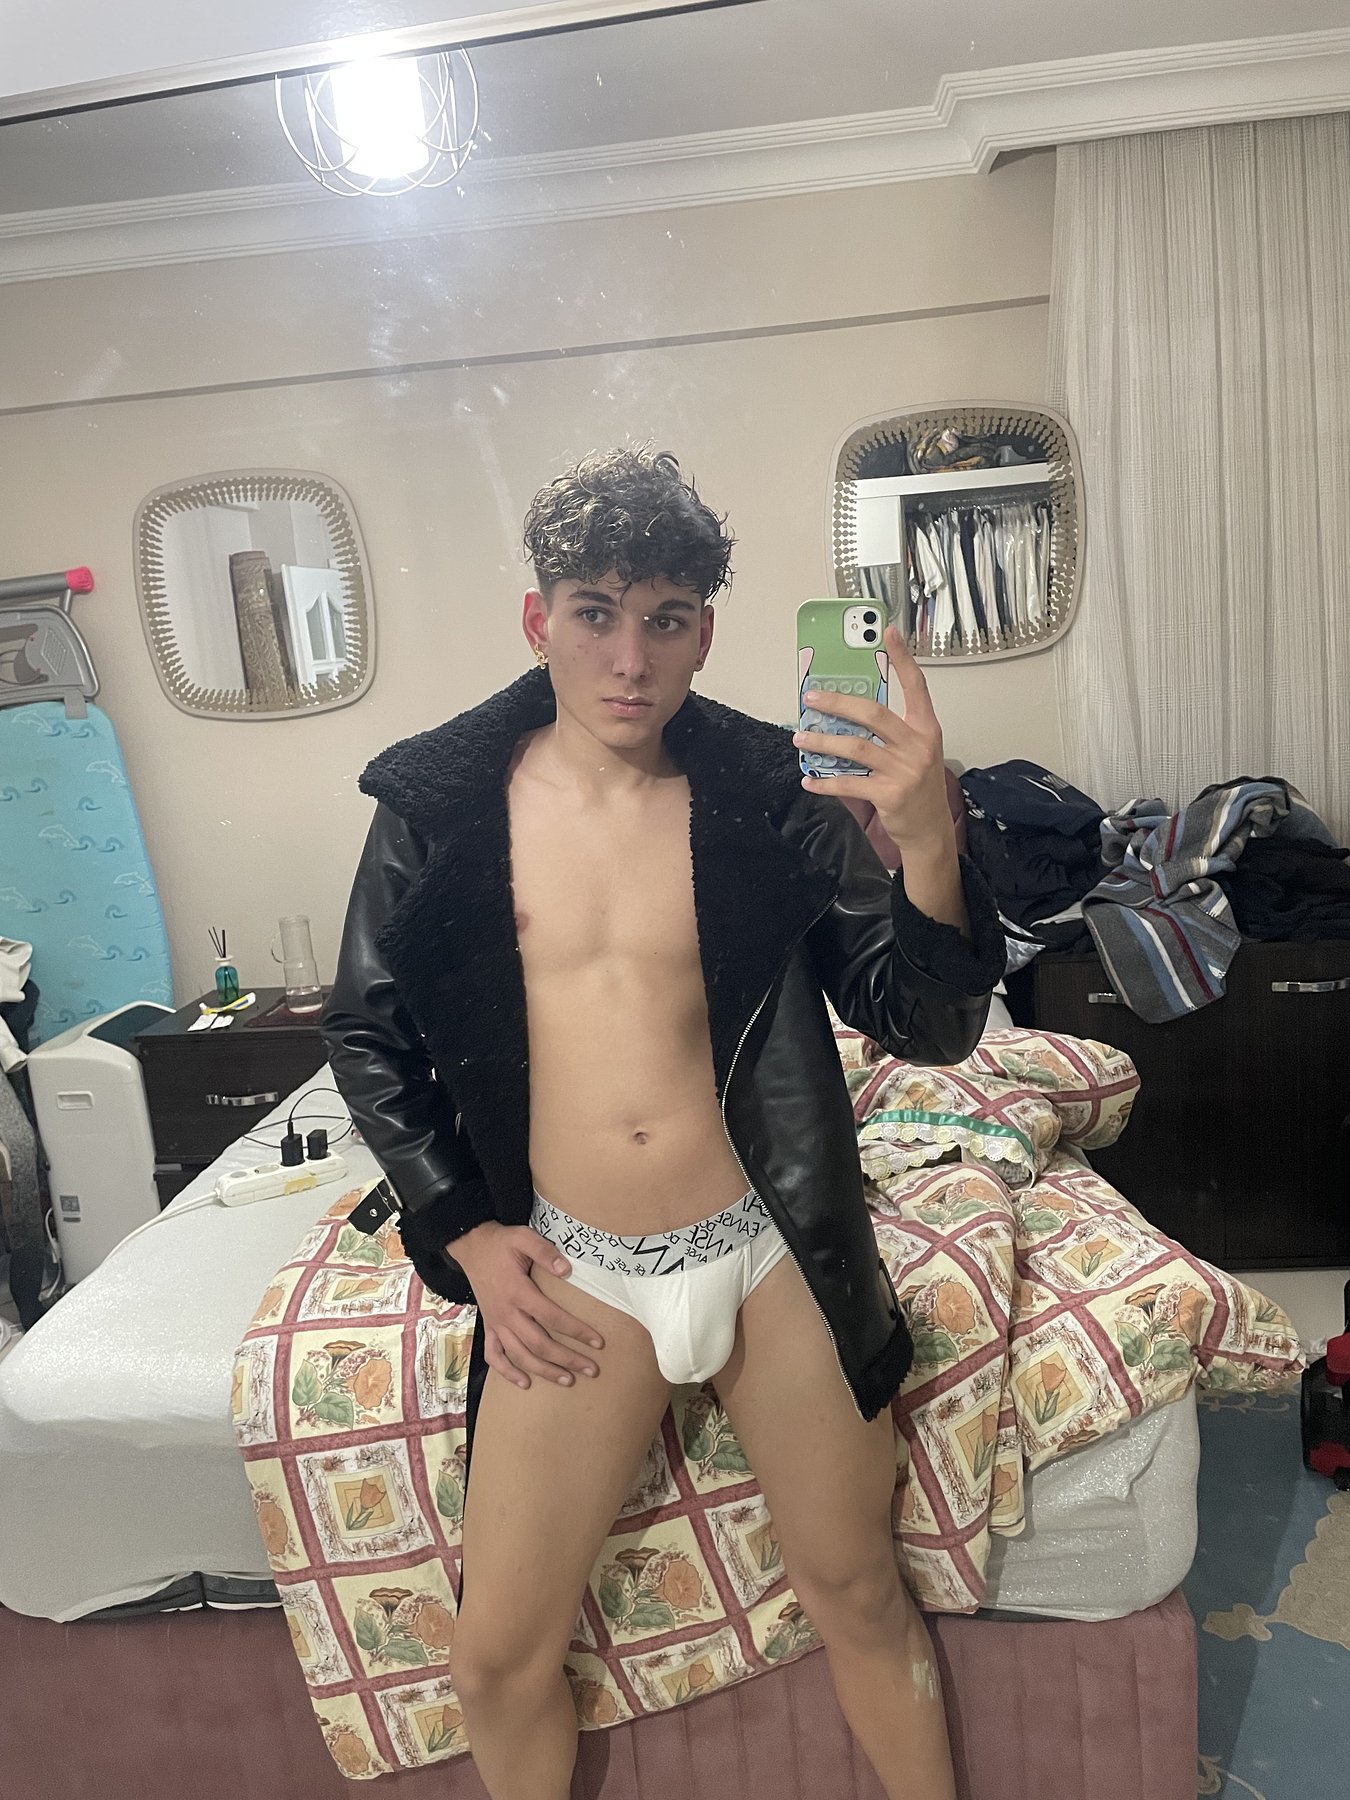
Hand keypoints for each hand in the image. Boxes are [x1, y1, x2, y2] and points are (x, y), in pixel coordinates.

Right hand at [450, 1221, 603, 1390]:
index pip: (552, 1317)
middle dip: (567, 1359)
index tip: (597, 1342)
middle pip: (539, 1343)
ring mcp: (496, 1322)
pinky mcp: (488, 1326)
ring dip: (544, 1370)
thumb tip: (567, 1270)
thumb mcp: (524, 1237)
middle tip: (591, 1369)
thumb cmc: (502, 1243)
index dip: (576, 1331)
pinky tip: (524, 1382)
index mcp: (518, 1292)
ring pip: (520, 1355)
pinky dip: (507, 1372)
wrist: (472, 1247)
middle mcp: (507, 1313)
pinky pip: (494, 1355)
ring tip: (567, 1380)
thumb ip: (545, 1252)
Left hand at [793, 623, 953, 853]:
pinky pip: (848, 783)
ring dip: (823, 741)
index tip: (888, 633)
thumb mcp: (914, 751)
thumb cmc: (918, 786)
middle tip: (812, 698)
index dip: (902, 658)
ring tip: (801, 737)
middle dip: (838, 703)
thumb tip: (847, 711)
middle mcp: (918, 745)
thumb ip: (890, 731)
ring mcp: (904, 770)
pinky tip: (809, 779)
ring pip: (855, 747)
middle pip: (873, 714)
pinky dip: (824, 782)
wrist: (929, 830)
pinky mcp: (889, 794)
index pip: (916, 686)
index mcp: (926, 729)